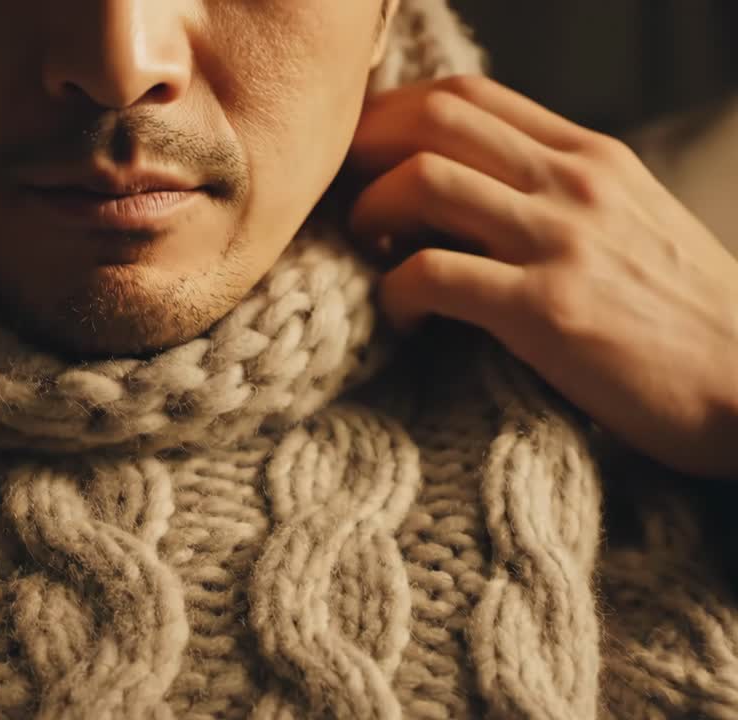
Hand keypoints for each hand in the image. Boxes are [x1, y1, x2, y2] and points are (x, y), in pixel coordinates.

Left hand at [348, 75, 737, 478]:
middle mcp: (573, 183)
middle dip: (364, 149)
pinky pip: (433, 275)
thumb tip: (474, 189)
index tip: (362, 154)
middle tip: (340, 196)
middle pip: (433, 119)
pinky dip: (394, 292)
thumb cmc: (685, 316)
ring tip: (367, 252)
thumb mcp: (631, 220)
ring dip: (369, 213)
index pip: (469, 96)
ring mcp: (560, 242)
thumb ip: (559, 193)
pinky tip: (399, 318)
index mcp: (590, 157)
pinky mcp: (547, 309)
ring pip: (422, 181)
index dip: (393, 115)